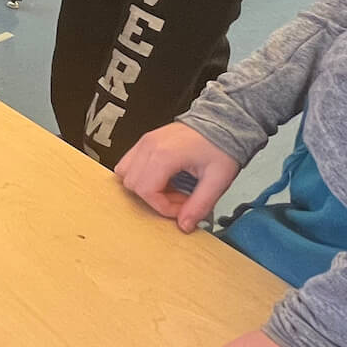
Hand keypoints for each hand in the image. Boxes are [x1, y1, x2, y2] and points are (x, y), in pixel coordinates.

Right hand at [114, 122, 238, 231]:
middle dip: (155, 199)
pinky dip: (140, 176)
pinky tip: (162, 178)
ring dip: (144, 187)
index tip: (182, 208)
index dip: (163, 207)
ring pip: (125, 174)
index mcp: (164, 155)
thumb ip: (200, 205)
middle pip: (133, 184)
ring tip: (169, 188)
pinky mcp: (145, 141)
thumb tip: (184, 225)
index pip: (147, 191)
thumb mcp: (218, 180)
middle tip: (178, 198)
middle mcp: (149, 146)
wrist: (221, 122)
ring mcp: (145, 142)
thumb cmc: (221, 146)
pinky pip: (129, 163)